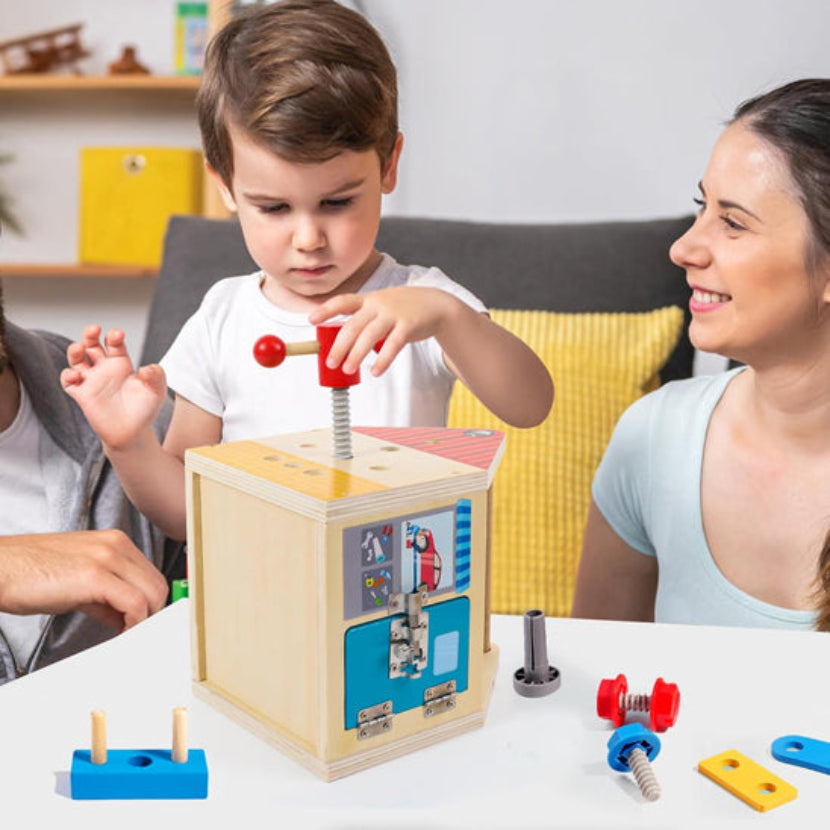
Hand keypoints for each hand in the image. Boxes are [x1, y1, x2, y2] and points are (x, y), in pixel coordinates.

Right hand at [0, 530, 168, 630]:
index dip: (152, 603)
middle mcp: (116, 545)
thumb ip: (107, 596)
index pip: (151, 574)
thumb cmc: (30, 574)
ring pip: (152, 593)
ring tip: (127, 636)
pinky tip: (121, 634)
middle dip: (152, 613)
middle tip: (137, 634)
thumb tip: (127, 616)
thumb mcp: (79, 580)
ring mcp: (108, 557)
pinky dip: (134, 623)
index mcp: (115, 542)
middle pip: (157, 584)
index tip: (145, 623)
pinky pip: (134, 603)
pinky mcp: (95, 576)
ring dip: (145, 621)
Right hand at [61, 325, 166, 449]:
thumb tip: (148, 367)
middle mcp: (104, 369)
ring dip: (74, 350)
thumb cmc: (144, 410)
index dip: (114, 336)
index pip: (113, 343)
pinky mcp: (82, 395)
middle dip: (90, 334)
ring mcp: (92, 381)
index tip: (117, 335)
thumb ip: (157, 377)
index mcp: (121, 364)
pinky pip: (68, 381)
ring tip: (79, 348)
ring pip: (76, 359)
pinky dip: (68, 374)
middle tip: (94, 329)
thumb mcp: (157, 391)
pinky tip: (77, 374)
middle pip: (91, 344)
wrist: (133, 433)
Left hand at [309, 287, 455, 375]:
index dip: (326, 310)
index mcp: (369, 300)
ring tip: (348, 369)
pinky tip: (375, 371)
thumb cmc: (404, 309)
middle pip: (353, 325)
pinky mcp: (408, 326)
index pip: (343, 302)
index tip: (311, 320)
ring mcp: (393, 314)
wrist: (436, 305)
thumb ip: (364, 320)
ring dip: (356, 354)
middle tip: (330, 362)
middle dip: (339, 346)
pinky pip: (392, 346)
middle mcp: (378, 305)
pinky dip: (382, 360)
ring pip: (369, 336)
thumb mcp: (382, 306)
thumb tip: (342, 344)